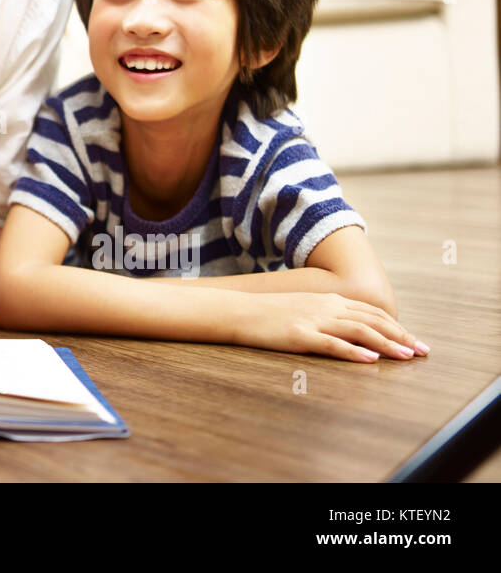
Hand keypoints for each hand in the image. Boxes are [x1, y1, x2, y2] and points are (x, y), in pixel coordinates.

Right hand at [234, 292, 429, 361]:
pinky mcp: (300, 334)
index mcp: (328, 299)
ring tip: (406, 357)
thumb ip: (326, 314)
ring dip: (386, 344)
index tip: (415, 341)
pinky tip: (371, 360)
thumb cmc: (268, 314)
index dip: (396, 326)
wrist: (238, 310)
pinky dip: (354, 352)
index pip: (371, 312)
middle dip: (401, 336)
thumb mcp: (302, 308)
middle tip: (423, 351)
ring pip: (359, 331)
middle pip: (372, 320)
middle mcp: (326, 306)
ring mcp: (314, 319)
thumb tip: (349, 329)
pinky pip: (333, 344)